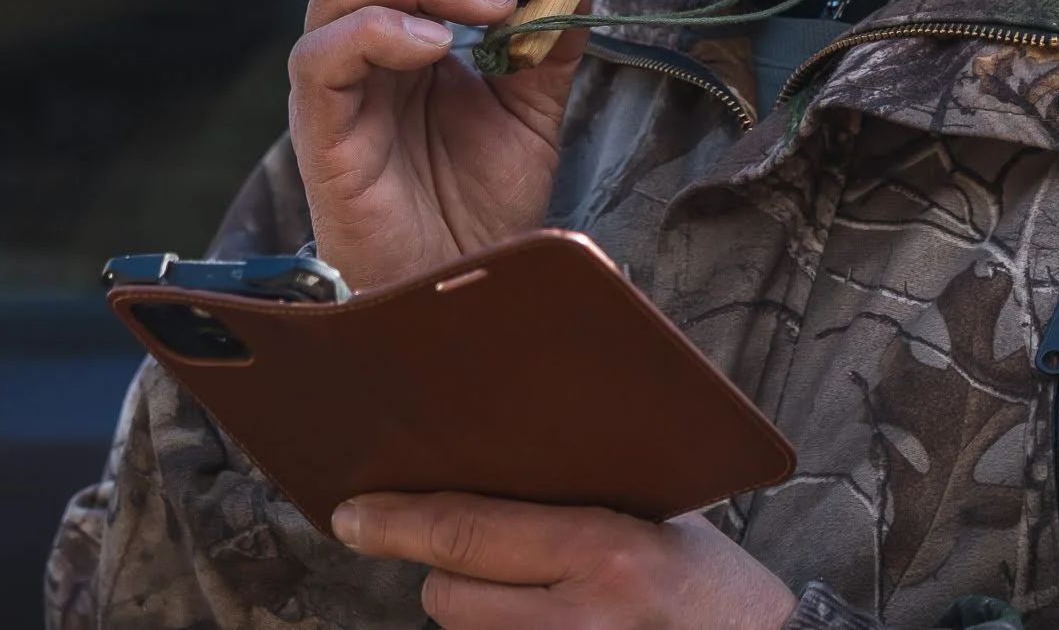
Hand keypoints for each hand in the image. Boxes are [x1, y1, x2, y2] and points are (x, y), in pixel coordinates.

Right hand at [289, 0, 586, 290]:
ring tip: (499, 2)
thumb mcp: (534, 105)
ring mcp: (334, 74)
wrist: (452, 293)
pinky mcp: (316, 123)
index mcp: (412, 13)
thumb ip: (550, 36)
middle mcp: (364, 30)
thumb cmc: (478, 204)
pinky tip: (439, 46)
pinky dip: (379, 31)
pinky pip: (321, 53)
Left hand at [331, 492, 796, 629]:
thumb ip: (572, 488)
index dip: (395, 522)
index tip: (348, 514)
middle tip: (483, 556)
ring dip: (475, 613)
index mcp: (604, 550)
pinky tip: (535, 619)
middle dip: (448, 572)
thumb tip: (484, 447)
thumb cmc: (710, 581)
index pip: (466, 534)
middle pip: (448, 595)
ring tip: (529, 594)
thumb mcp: (652, 514)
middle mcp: (581, 619)